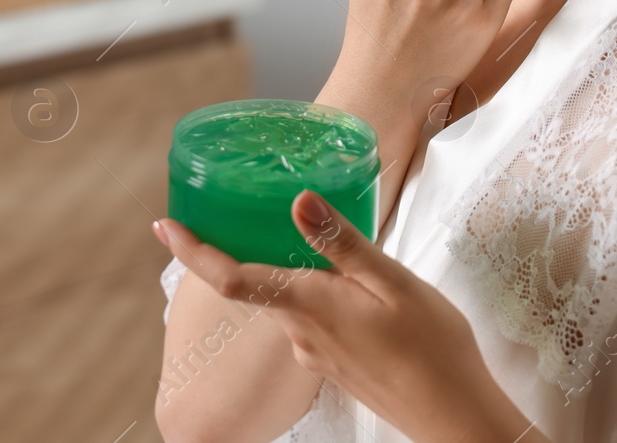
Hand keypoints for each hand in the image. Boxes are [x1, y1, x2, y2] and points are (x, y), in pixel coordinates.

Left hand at [153, 192, 540, 442]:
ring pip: (286, 301)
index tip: (162, 226)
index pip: (231, 278)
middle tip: (243, 207)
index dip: (192, 251)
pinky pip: (309, 319)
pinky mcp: (332, 364)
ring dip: (289, 272)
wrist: (455, 417)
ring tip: (311, 238)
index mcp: (310, 305)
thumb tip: (297, 200)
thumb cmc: (433, 349)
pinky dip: (312, 294)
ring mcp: (314, 353)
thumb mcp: (393, 282)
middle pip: (254, 285)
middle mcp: (301, 332)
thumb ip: (341, 243)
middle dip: (244, 250)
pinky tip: (346, 285)